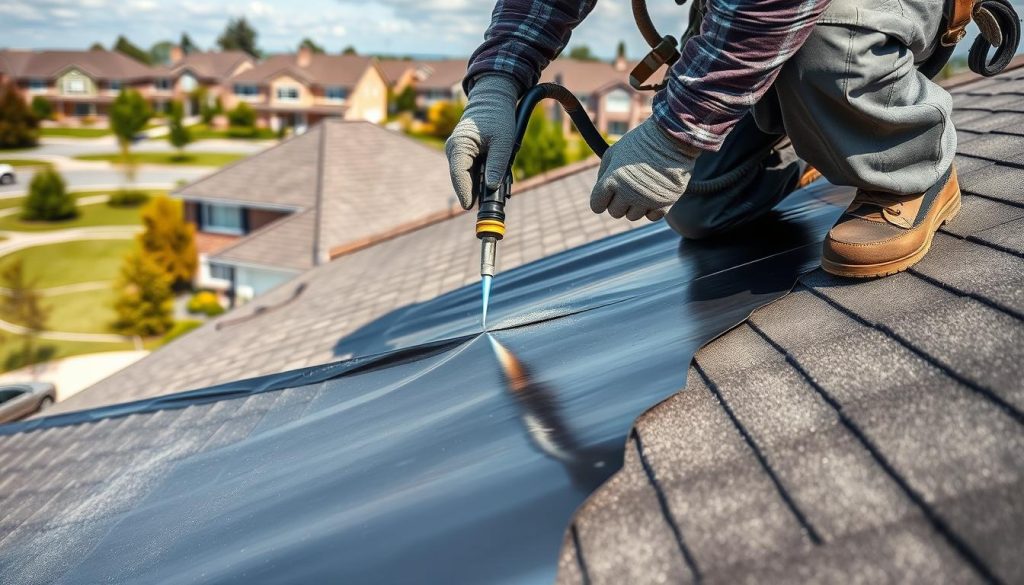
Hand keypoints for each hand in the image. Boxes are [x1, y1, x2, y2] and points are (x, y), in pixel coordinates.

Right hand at [445, 75, 518, 209]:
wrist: (493, 98)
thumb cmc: (498, 116)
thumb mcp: (503, 141)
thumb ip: (497, 164)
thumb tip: (492, 188)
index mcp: (459, 146)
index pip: (459, 176)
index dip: (465, 194)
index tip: (471, 207)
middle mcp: (453, 150)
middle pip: (463, 179)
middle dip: (477, 191)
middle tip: (494, 201)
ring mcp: (456, 152)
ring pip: (467, 176)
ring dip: (481, 184)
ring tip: (498, 188)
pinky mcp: (462, 153)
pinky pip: (470, 170)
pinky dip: (481, 176)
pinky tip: (494, 178)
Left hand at [590, 118, 698, 220]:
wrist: (672, 136)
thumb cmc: (641, 142)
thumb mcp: (614, 152)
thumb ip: (603, 173)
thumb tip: (601, 193)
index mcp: (611, 180)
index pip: (597, 206)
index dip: (601, 200)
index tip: (608, 194)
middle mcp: (628, 193)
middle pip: (615, 213)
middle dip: (619, 202)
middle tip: (627, 187)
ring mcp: (646, 200)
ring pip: (633, 216)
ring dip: (635, 205)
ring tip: (641, 188)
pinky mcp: (665, 203)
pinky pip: (652, 217)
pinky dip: (652, 208)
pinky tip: (653, 194)